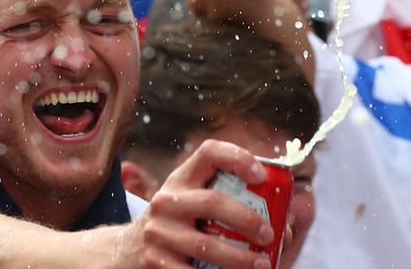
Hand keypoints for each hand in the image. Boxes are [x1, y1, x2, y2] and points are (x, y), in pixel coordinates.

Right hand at [114, 140, 276, 268]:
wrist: (126, 252)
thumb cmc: (176, 225)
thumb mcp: (189, 204)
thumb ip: (227, 203)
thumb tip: (284, 224)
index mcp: (180, 178)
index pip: (209, 153)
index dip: (238, 158)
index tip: (262, 176)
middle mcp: (166, 200)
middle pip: (213, 202)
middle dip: (248, 219)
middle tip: (269, 235)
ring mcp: (158, 233)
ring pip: (208, 246)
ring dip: (241, 258)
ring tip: (262, 264)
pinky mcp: (156, 262)